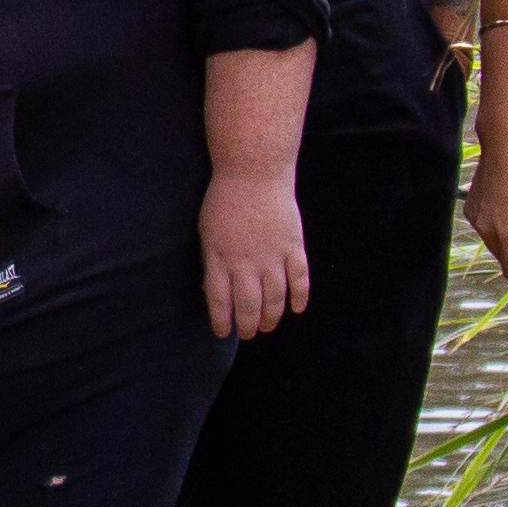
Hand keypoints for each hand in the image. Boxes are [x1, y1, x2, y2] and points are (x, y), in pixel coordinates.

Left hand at [201, 168, 311, 340]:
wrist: (254, 173)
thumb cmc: (225, 201)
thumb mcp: (208, 233)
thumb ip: (212, 262)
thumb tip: (214, 291)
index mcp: (220, 258)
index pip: (220, 301)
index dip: (222, 321)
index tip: (222, 333)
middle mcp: (246, 262)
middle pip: (248, 305)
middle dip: (248, 326)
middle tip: (248, 334)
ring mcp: (272, 255)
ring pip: (275, 298)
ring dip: (272, 317)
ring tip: (268, 326)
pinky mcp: (293, 246)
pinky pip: (299, 279)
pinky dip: (300, 297)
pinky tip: (296, 309)